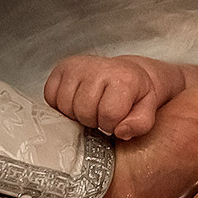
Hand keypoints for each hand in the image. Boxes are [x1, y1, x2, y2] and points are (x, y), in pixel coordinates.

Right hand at [44, 54, 187, 139]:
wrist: (126, 73)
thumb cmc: (135, 94)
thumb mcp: (147, 110)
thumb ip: (140, 124)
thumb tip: (121, 131)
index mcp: (123, 78)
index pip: (108, 115)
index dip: (111, 125)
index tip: (115, 119)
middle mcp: (99, 67)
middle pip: (83, 112)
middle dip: (93, 121)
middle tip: (101, 114)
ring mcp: (78, 66)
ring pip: (65, 106)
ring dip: (76, 114)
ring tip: (90, 108)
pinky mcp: (62, 68)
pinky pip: (51, 97)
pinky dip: (61, 106)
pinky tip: (76, 101)